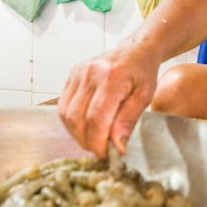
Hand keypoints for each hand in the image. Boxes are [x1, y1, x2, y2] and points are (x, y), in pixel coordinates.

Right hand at [58, 42, 159, 158]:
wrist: (135, 50)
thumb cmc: (142, 73)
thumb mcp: (144, 97)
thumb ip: (128, 121)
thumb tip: (117, 147)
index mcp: (112, 77)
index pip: (96, 118)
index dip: (97, 142)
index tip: (106, 155)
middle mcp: (90, 72)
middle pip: (77, 118)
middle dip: (86, 141)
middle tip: (100, 150)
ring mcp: (78, 72)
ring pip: (65, 114)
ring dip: (76, 133)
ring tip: (93, 139)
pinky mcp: (72, 75)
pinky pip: (63, 105)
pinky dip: (72, 122)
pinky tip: (86, 126)